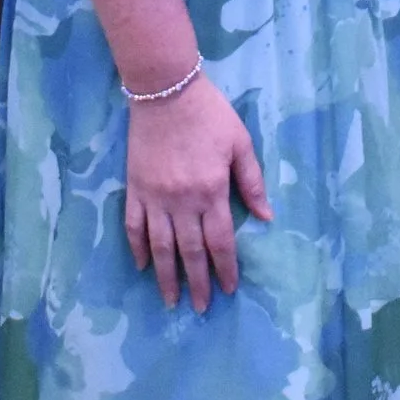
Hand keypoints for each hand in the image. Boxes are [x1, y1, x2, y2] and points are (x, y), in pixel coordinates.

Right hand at [123, 75, 273, 311]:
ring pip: (160, 247)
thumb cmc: (209, 114)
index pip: (220, 241)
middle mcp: (183, 201)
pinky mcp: (134, 189)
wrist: (165, 91)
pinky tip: (143, 266)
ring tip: (170, 300)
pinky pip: (133, 227)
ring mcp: (155, 198)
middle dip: (197, 283)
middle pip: (190, 252)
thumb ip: (251, 181)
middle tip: (201, 308)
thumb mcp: (240, 143)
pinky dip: (138, 249)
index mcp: (212, 191)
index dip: (226, 268)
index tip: (229, 289)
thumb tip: (266, 216)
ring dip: (166, 277)